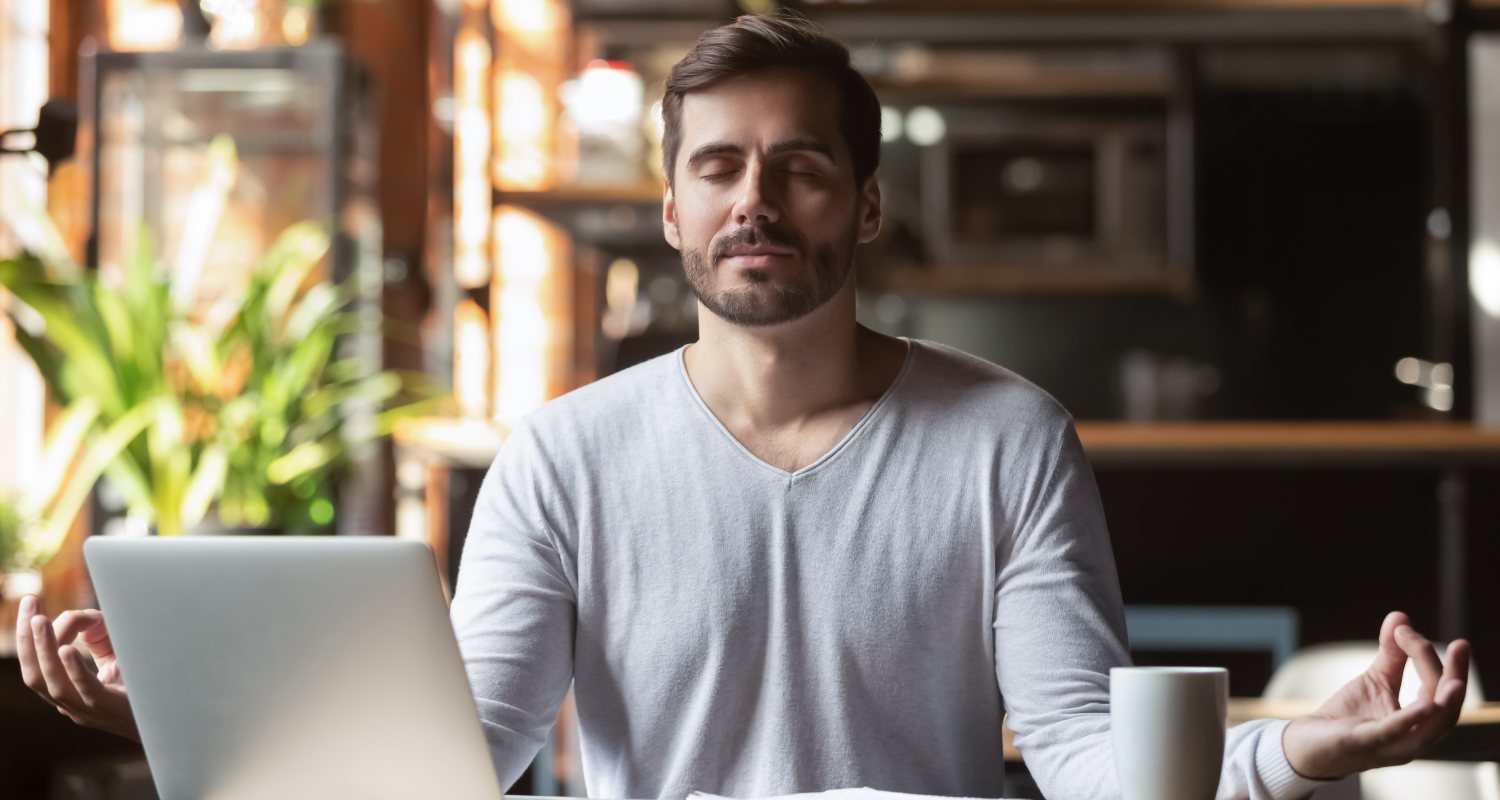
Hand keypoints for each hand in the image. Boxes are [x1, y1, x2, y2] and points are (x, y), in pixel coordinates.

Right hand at [15, 594, 139, 741]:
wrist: (176, 716)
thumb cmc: (146, 685)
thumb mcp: (114, 657)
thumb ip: (96, 639)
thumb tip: (80, 618)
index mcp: (70, 695)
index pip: (35, 669)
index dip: (27, 639)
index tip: (29, 604)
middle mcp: (74, 706)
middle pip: (35, 676)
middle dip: (27, 639)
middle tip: (28, 602)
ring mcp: (91, 711)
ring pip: (54, 684)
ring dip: (43, 650)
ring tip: (39, 620)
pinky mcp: (114, 709)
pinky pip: (87, 691)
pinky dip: (74, 670)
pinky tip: (66, 649)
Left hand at [1282, 610, 1467, 780]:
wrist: (1308, 744)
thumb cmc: (1348, 717)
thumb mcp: (1375, 681)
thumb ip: (1392, 654)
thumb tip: (1400, 616)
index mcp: (1417, 724)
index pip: (1439, 692)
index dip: (1433, 660)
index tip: (1410, 629)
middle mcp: (1411, 739)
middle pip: (1445, 711)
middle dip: (1456, 678)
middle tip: (1460, 646)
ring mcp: (1390, 746)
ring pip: (1430, 730)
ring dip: (1445, 704)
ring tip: (1456, 681)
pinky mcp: (1363, 745)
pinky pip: (1393, 735)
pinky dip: (1411, 720)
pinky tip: (1426, 706)